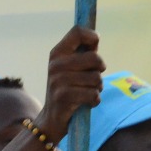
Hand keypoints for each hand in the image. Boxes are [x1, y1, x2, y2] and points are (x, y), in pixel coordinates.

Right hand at [31, 26, 105, 142]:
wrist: (51, 119)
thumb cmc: (67, 90)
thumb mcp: (70, 68)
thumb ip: (82, 53)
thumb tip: (95, 37)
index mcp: (57, 53)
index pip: (77, 32)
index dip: (92, 37)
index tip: (94, 48)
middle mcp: (56, 65)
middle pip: (94, 57)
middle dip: (99, 70)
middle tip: (92, 78)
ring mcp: (58, 81)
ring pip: (96, 78)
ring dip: (97, 88)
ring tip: (88, 92)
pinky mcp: (64, 97)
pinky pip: (93, 94)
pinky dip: (95, 100)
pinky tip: (87, 103)